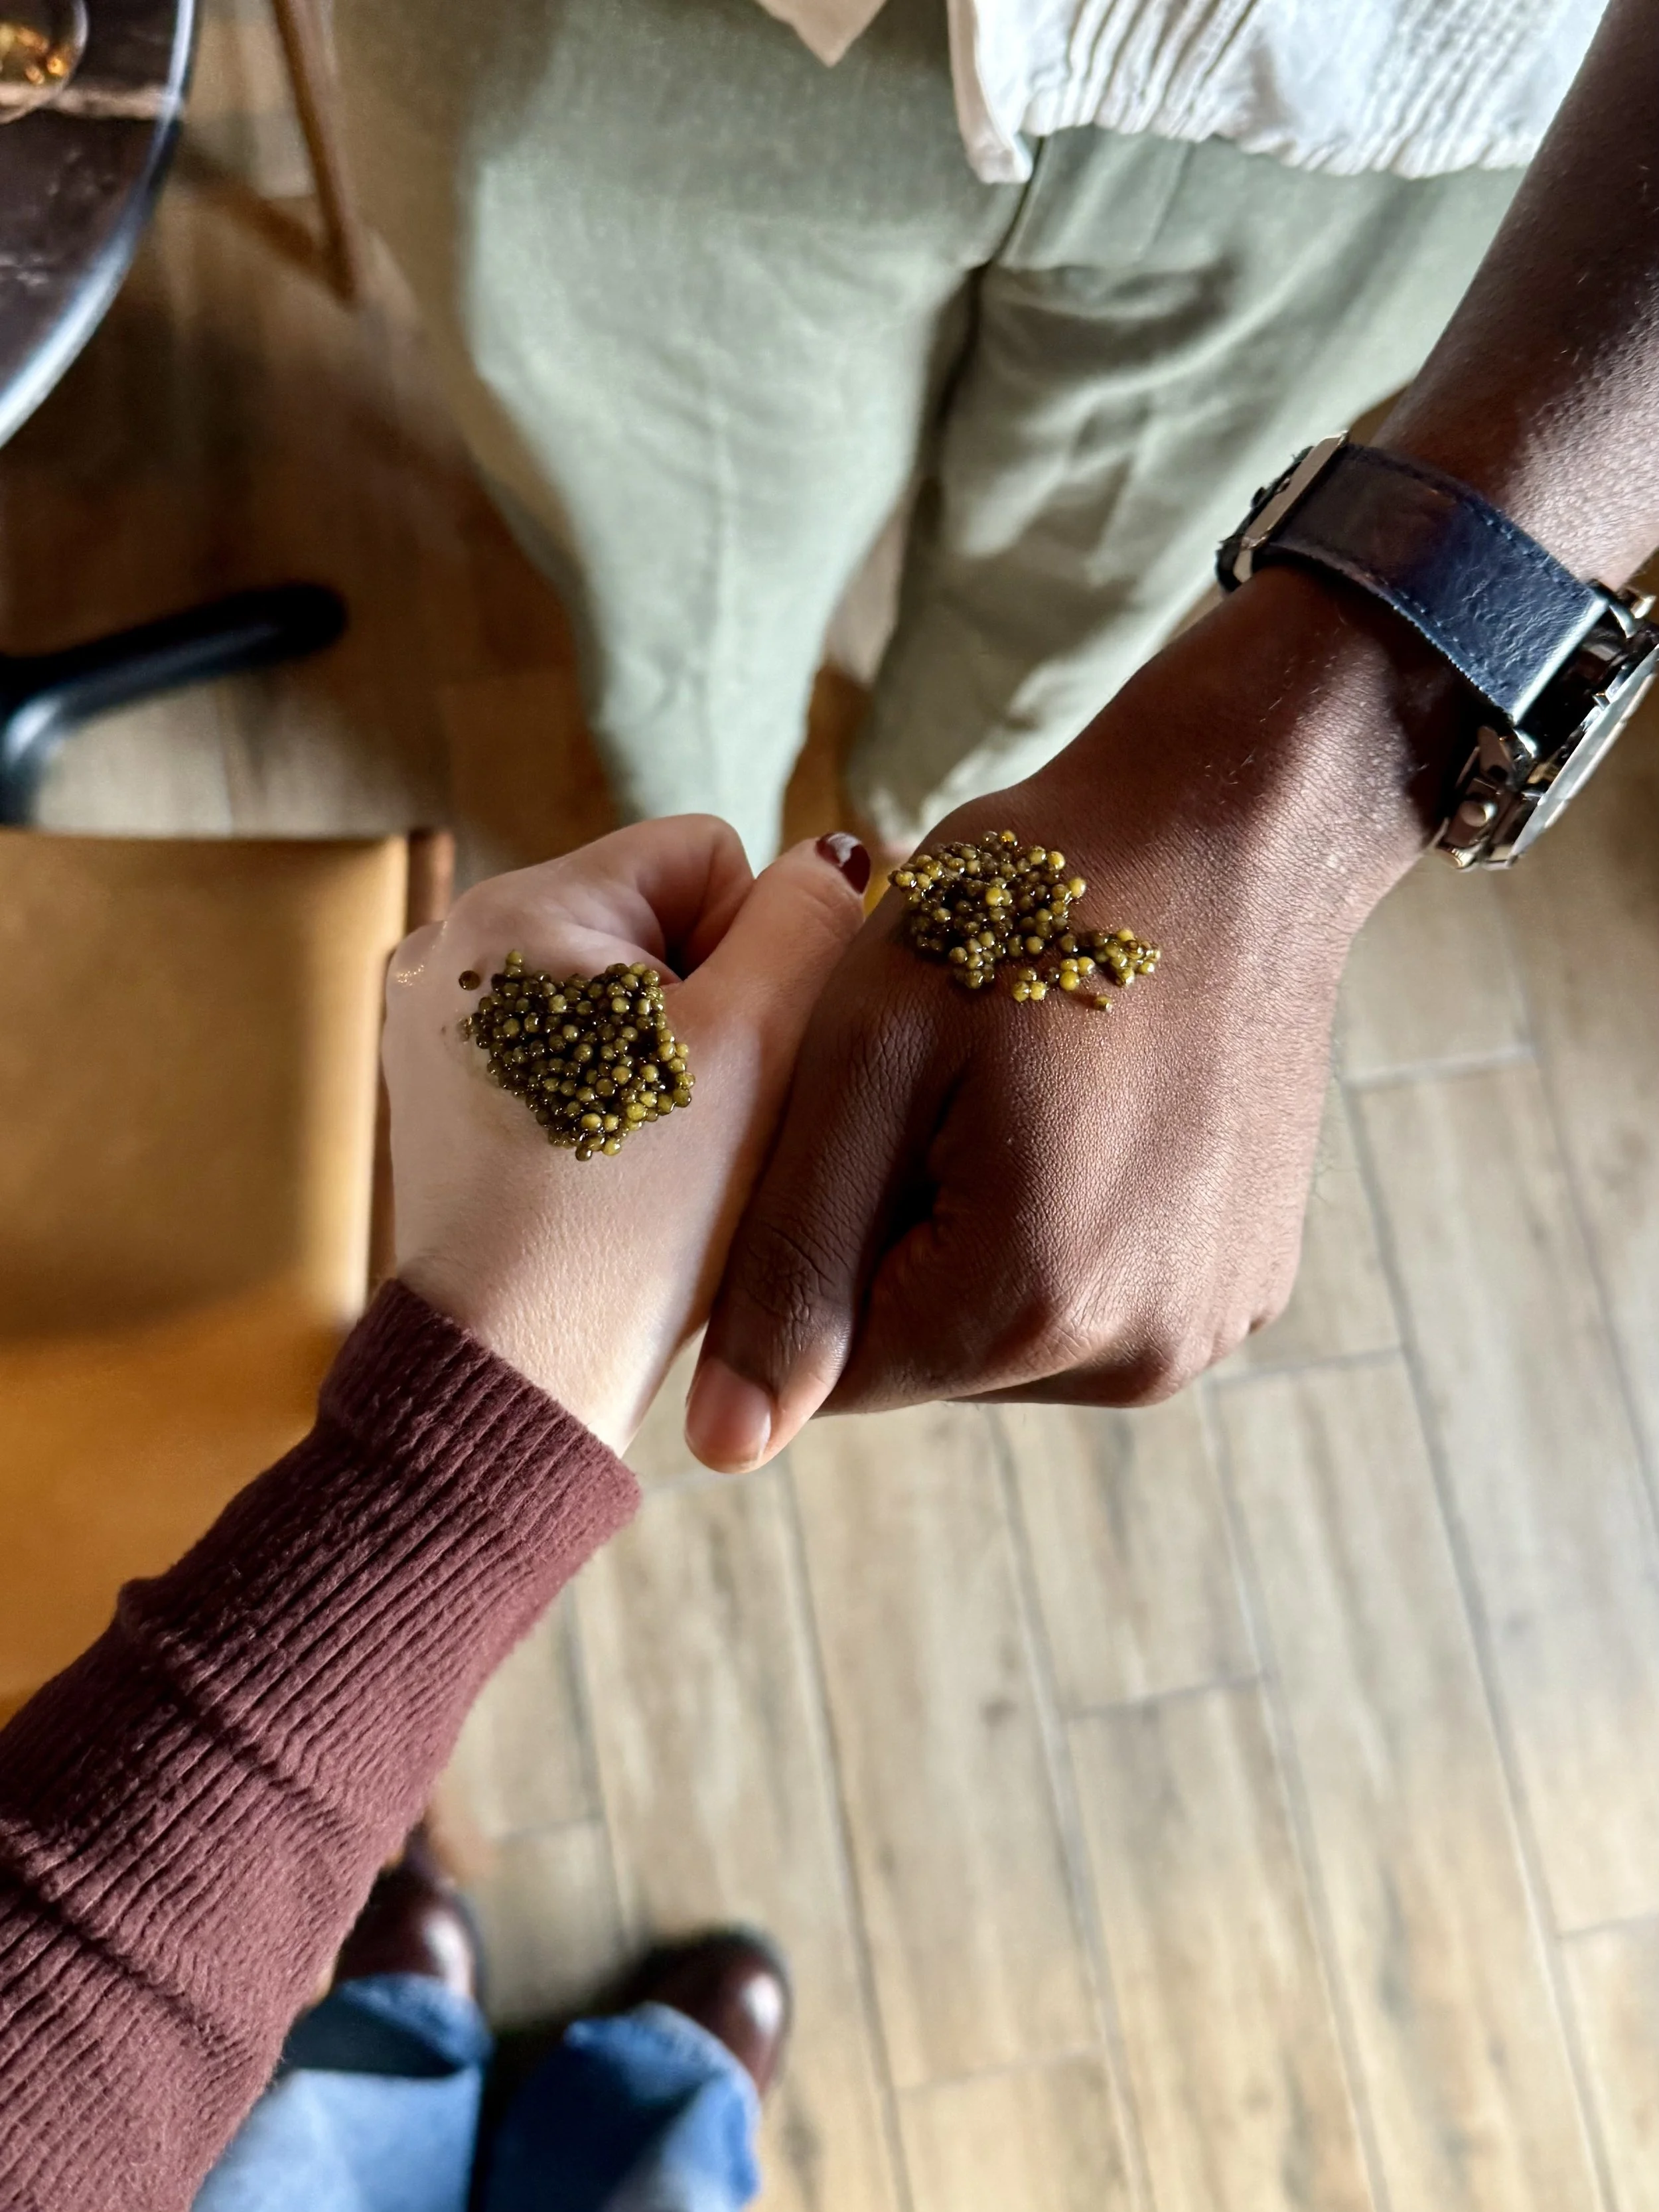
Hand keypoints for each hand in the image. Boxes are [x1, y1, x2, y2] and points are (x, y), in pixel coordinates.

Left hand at [384, 819, 867, 1449]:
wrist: (521, 1372)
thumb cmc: (641, 1215)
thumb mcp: (761, 1045)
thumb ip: (807, 921)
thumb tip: (825, 857)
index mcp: (520, 906)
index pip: (704, 855)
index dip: (754, 954)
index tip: (731, 1061)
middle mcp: (456, 946)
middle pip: (656, 924)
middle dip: (703, 1008)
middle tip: (698, 1118)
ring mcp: (440, 1024)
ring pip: (618, 996)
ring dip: (661, 1058)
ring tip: (657, 1151)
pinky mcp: (444, 1096)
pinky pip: (567, 1053)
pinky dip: (606, 1099)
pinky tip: (615, 1170)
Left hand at [687, 568, 1464, 1467]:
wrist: (1235, 828)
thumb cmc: (1026, 906)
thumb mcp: (869, 1052)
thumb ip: (788, 1257)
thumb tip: (723, 1449)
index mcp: (1031, 1302)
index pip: (831, 1366)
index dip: (800, 1242)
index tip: (841, 1117)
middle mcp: (1136, 1354)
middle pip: (923, 1354)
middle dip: (890, 1236)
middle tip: (929, 1084)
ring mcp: (1205, 1328)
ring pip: (1001, 1332)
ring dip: (970, 1233)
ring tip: (1005, 1090)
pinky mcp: (1246, 1290)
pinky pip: (1090, 1300)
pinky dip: (1054, 1227)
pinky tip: (1073, 1114)